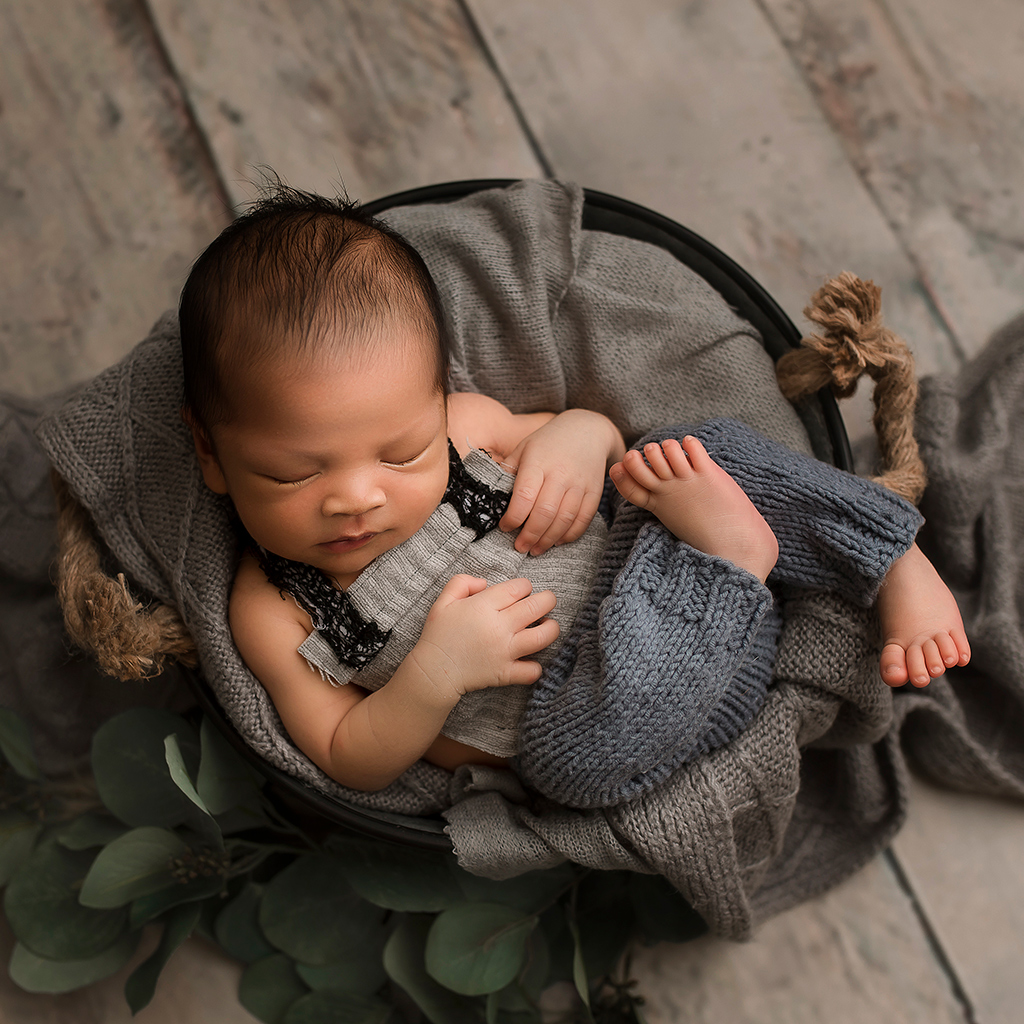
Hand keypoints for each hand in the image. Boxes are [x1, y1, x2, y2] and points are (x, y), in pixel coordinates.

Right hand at [412, 575, 558, 698]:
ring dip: (551, 628)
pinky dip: (536, 666)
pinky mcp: (506, 673)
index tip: (521, 591)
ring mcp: (504, 651)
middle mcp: (498, 627)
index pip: (519, 588)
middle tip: (546, 601)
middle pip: (538, 606)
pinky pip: (532, 670)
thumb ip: (462, 582)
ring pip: (543, 636)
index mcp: (483, 606)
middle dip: (548, 600)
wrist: (433, 671)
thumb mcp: (443, 601)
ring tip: (547, 625)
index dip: (524, 586)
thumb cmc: (439, 634)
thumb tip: (485, 582)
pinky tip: (531, 659)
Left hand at [499, 409, 624, 554]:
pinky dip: (569, 535)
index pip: (524, 495)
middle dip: (530, 535)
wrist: (587, 430)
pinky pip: (583, 519)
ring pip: (564, 519)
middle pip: (545, 512)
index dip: (513, 516)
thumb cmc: (549, 442)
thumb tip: (492, 496)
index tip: (505, 527)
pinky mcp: (595, 492)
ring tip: (535, 549)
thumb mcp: (524, 448)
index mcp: (538, 462)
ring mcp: (580, 484)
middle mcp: (560, 474)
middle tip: (519, 547)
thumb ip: (509, 471)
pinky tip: (556, 541)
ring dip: (548, 539)